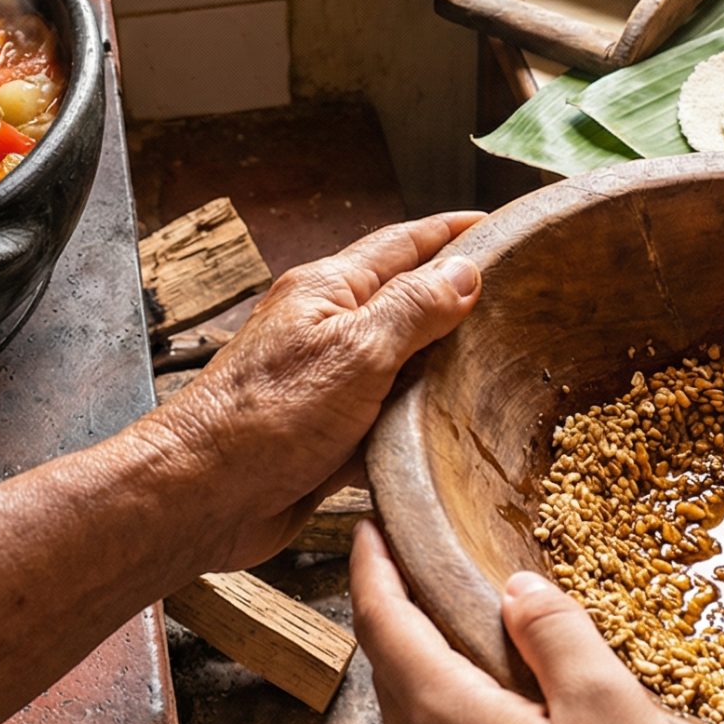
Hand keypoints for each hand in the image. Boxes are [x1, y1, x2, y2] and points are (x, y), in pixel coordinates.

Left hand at [138, 213, 483, 570]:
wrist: (202, 497)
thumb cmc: (264, 419)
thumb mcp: (355, 352)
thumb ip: (413, 309)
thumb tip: (464, 272)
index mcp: (329, 291)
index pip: (406, 244)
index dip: (456, 233)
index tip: (505, 226)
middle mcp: (328, 329)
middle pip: (407, 301)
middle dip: (460, 297)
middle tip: (521, 297)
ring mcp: (328, 383)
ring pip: (402, 363)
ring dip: (444, 366)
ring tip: (502, 363)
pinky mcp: (329, 434)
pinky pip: (387, 417)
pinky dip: (418, 420)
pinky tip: (452, 429)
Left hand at [350, 521, 712, 723]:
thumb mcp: (609, 708)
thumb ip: (557, 635)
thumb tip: (516, 587)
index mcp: (448, 717)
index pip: (382, 622)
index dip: (371, 566)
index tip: (368, 523)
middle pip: (388, 665)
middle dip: (391, 604)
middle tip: (410, 556)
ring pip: (411, 709)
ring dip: (418, 654)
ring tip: (450, 614)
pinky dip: (445, 697)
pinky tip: (491, 693)